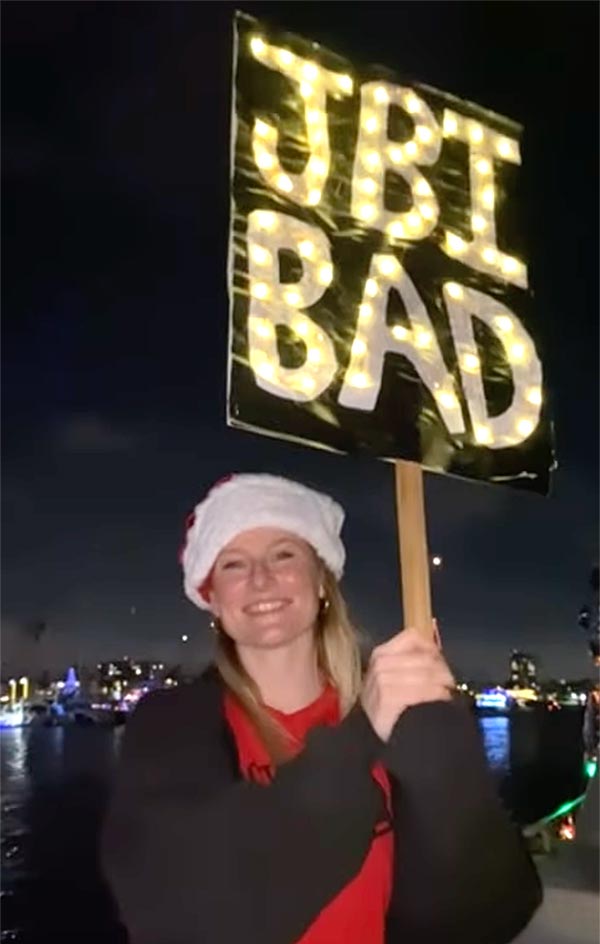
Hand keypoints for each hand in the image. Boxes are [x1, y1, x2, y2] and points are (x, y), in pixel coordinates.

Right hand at [360, 626, 455, 741]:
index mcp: (381, 653)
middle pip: (424, 657)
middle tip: (450, 682)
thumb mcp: (391, 677)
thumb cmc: (384, 704)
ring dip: (444, 683)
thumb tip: (436, 652)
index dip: (431, 648)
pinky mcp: (388, 697)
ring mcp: (382, 679)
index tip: (441, 663)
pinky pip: (424, 690)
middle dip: (443, 670)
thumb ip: (409, 662)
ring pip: (427, 673)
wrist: (367, 735)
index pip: (412, 637)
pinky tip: (443, 699)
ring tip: (448, 692)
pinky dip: (438, 694)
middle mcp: (380, 663)